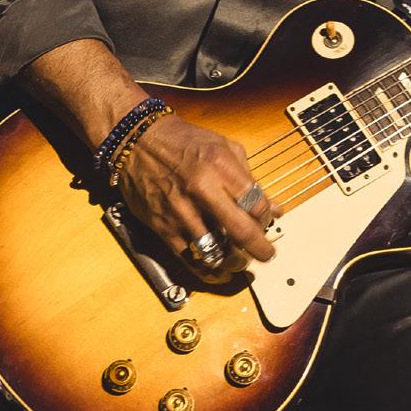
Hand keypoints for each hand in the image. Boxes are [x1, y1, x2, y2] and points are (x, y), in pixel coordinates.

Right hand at [117, 114, 280, 270]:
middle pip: (242, 232)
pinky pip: (189, 258)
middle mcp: (201, 189)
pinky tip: (217, 267)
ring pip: (217, 250)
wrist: (137, 142)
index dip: (266, 219)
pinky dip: (207, 268)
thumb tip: (273, 208)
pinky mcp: (163, 226)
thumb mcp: (223, 146)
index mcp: (220, 166)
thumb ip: (248, 177)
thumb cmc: (183, 142)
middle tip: (266, 254)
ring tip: (240, 259)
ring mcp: (181, 211)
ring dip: (234, 260)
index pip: (257, 204)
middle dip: (260, 249)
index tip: (265, 222)